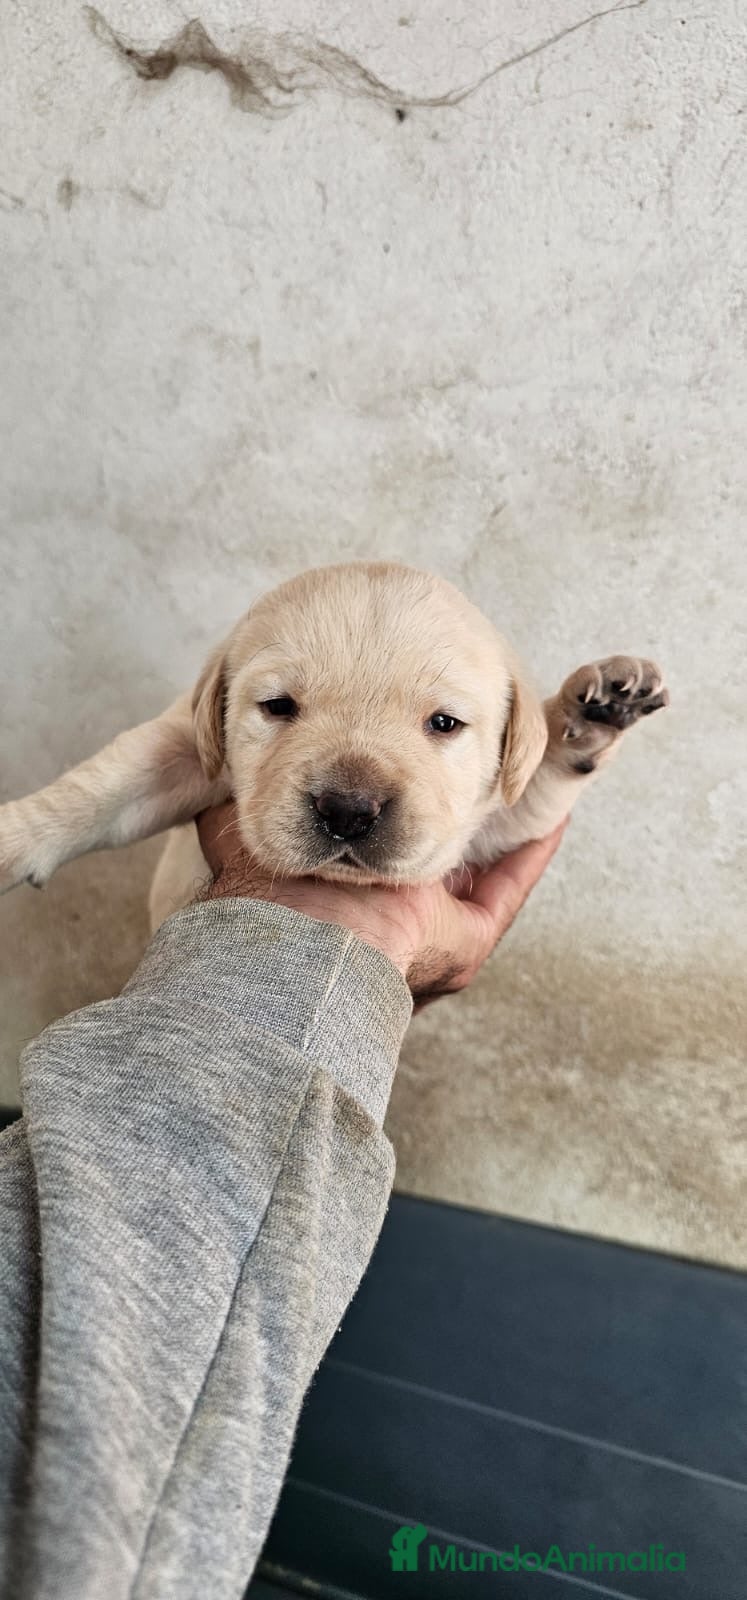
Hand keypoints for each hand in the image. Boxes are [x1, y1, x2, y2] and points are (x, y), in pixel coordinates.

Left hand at [196, 804, 566, 1004]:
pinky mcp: (464, 945)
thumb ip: (246, 818)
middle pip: (436, 872)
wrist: (291, 949)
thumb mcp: (252, 842)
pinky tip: (554, 812)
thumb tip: (217, 792)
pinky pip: (508, 890)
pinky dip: (532, 852)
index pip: (381, 860)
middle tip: (481, 778)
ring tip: (525, 786)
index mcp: (345, 907)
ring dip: (501, 835)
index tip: (409, 785)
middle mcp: (391, 931)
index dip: (395, 824)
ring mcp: (433, 942)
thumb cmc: (263, 899)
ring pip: (477, 880)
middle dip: (453, 827)